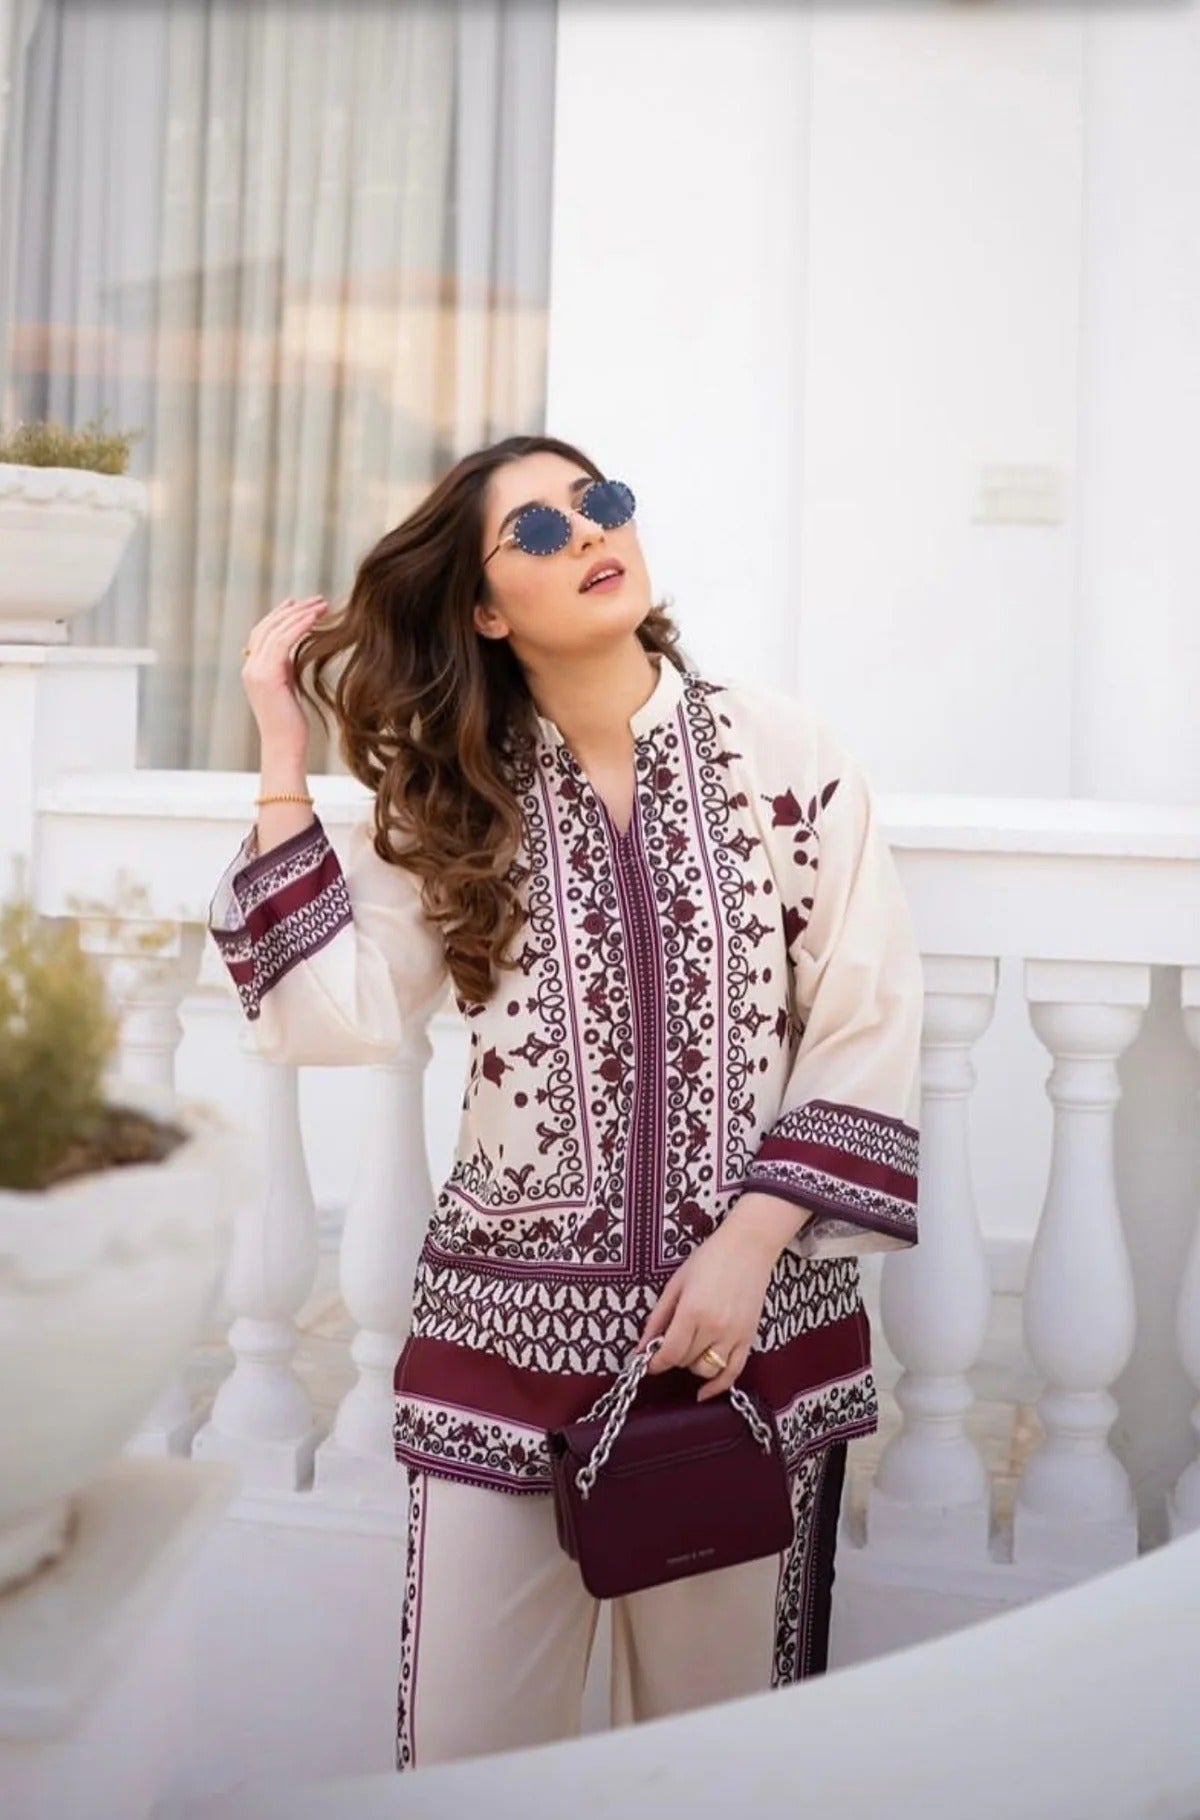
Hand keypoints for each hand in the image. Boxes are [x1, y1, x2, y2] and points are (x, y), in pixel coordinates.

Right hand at [240, 595, 327, 754]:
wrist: (285, 746)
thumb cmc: (291, 724)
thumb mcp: (286, 688)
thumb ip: (285, 667)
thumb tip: (295, 649)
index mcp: (252, 669)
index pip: (262, 633)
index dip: (280, 615)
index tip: (300, 603)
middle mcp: (249, 667)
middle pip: (267, 627)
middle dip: (293, 610)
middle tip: (317, 600)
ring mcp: (255, 671)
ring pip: (275, 630)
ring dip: (300, 614)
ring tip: (322, 605)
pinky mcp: (266, 676)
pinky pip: (282, 641)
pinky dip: (299, 626)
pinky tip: (315, 619)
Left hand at [632, 1216, 780, 1402]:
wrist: (749, 1246)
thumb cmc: (709, 1259)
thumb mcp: (676, 1283)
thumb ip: (658, 1318)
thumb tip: (641, 1348)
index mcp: (693, 1311)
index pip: (670, 1353)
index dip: (654, 1363)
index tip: (647, 1362)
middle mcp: (715, 1327)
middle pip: (686, 1361)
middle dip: (673, 1356)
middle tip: (669, 1342)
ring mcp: (734, 1335)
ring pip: (706, 1369)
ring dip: (692, 1365)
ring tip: (689, 1348)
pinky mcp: (749, 1338)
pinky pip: (734, 1373)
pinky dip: (718, 1386)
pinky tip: (704, 1392)